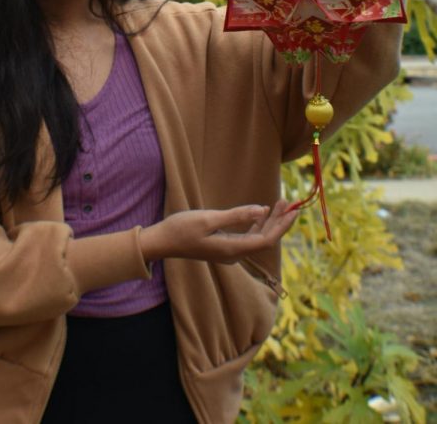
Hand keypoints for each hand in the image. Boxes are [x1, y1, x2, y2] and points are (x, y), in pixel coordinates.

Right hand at [139, 199, 297, 265]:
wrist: (162, 242)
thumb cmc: (181, 228)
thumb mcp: (208, 219)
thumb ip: (236, 215)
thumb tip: (262, 210)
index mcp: (232, 248)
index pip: (266, 240)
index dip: (282, 226)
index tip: (294, 211)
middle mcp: (234, 253)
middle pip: (264, 239)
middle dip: (279, 221)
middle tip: (290, 202)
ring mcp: (229, 251)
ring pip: (257, 237)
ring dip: (270, 221)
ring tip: (280, 203)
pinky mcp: (223, 246)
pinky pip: (247, 236)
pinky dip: (257, 224)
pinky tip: (262, 213)